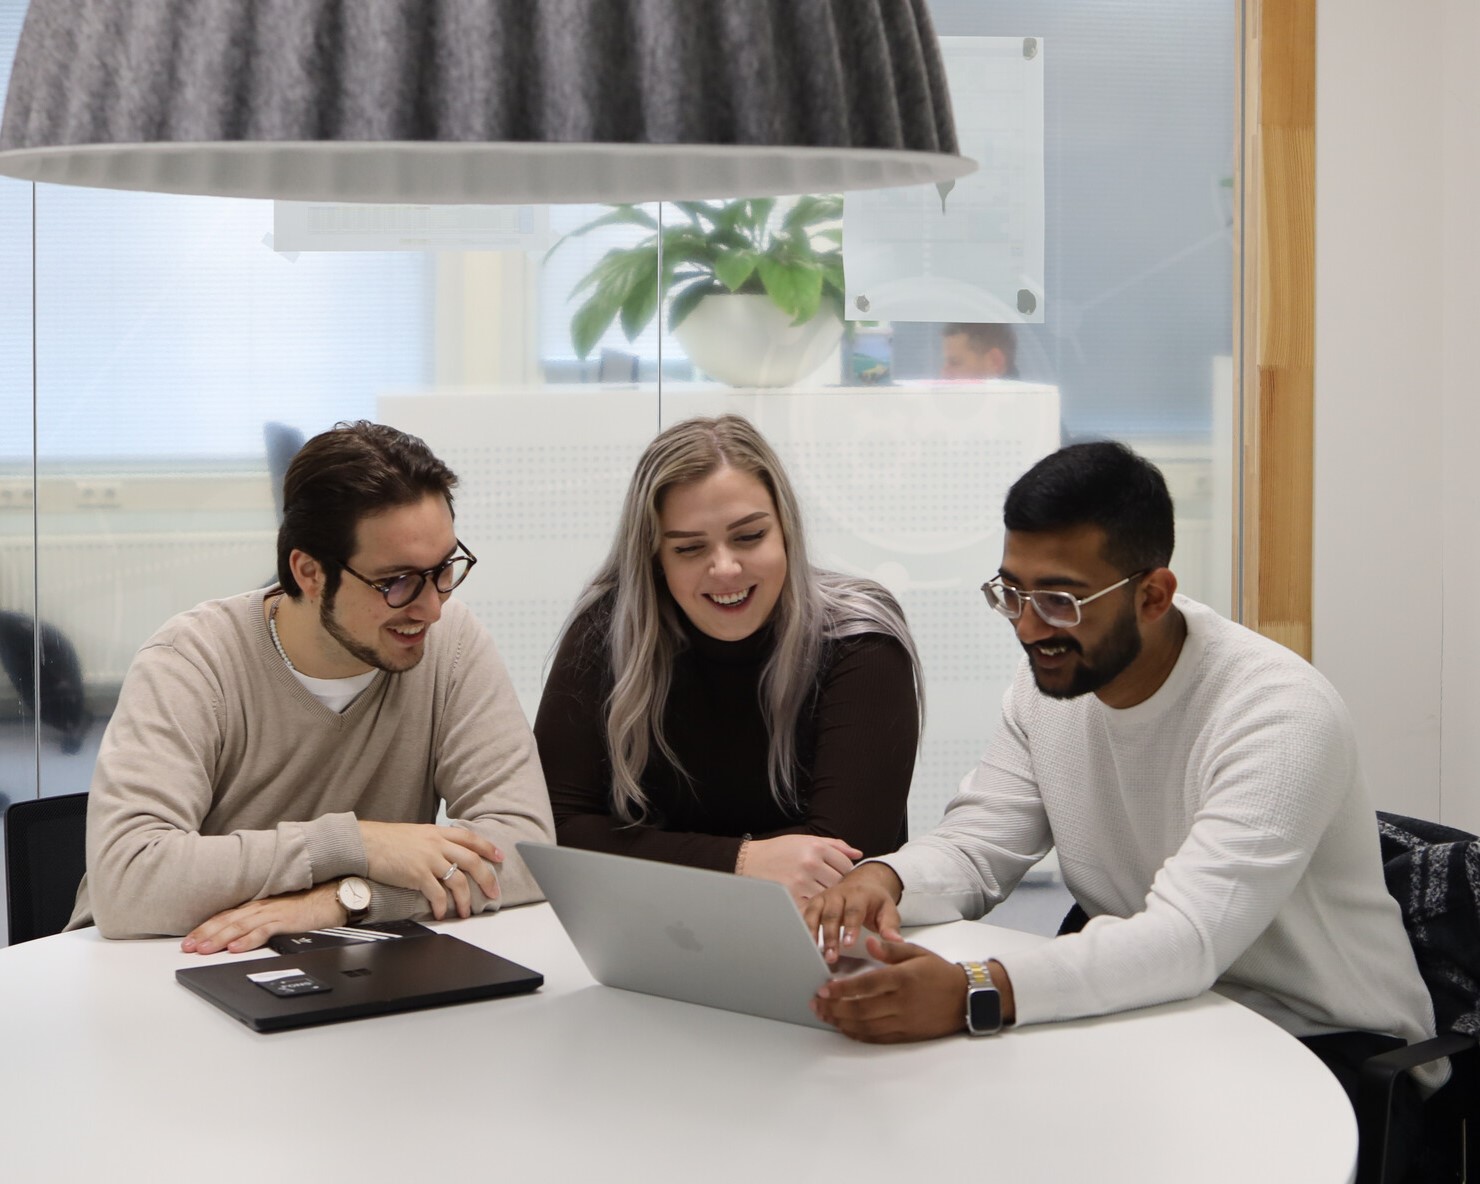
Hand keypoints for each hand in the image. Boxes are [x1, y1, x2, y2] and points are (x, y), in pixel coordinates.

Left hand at [181, 883, 342, 954]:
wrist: (336, 895)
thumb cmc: (311, 903)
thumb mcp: (280, 910)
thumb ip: (261, 919)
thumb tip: (240, 935)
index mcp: (258, 904)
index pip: (226, 916)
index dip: (205, 927)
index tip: (188, 940)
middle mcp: (262, 906)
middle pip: (227, 921)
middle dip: (205, 934)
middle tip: (187, 948)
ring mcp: (274, 912)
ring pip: (240, 926)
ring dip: (219, 938)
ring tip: (203, 949)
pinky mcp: (287, 920)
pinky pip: (264, 931)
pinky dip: (248, 940)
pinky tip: (235, 948)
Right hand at [358, 821, 502, 919]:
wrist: (364, 842)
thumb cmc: (386, 840)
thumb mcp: (416, 834)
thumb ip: (433, 842)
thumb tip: (444, 854)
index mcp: (437, 832)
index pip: (470, 838)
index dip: (488, 847)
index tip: (499, 857)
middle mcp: (437, 844)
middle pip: (472, 861)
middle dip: (487, 879)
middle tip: (493, 893)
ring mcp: (428, 859)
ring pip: (458, 880)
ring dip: (464, 899)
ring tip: (465, 912)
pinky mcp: (417, 874)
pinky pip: (437, 893)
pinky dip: (442, 906)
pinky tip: (442, 913)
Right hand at [739, 834, 861, 905]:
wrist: (750, 861)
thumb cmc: (779, 850)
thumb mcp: (806, 840)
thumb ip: (835, 845)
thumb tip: (858, 854)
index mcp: (815, 847)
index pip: (846, 864)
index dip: (846, 871)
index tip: (840, 874)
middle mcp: (810, 864)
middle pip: (839, 882)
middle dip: (838, 885)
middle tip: (831, 886)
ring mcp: (800, 882)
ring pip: (828, 896)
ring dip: (826, 897)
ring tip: (819, 893)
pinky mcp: (792, 897)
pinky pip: (813, 906)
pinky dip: (814, 906)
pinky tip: (809, 900)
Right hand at [802, 861, 903, 963]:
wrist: (862, 883)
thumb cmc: (875, 901)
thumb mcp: (888, 910)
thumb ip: (890, 926)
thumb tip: (895, 941)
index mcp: (859, 894)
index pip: (853, 911)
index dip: (850, 927)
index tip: (847, 944)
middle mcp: (838, 893)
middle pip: (831, 914)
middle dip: (830, 936)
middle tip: (831, 957)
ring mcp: (824, 897)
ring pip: (814, 913)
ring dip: (811, 933)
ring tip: (812, 952)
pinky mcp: (813, 903)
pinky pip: (803, 914)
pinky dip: (799, 927)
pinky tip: (798, 942)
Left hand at [810, 937, 965, 1042]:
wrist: (966, 997)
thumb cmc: (940, 972)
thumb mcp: (918, 953)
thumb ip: (891, 950)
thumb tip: (868, 942)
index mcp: (903, 979)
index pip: (866, 986)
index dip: (842, 989)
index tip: (824, 989)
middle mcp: (902, 1002)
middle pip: (861, 1009)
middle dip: (835, 1008)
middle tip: (817, 1004)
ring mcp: (904, 1021)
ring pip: (866, 1026)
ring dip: (842, 1022)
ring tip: (826, 1015)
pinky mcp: (907, 1034)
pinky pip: (877, 1037)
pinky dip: (858, 1034)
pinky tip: (845, 1028)